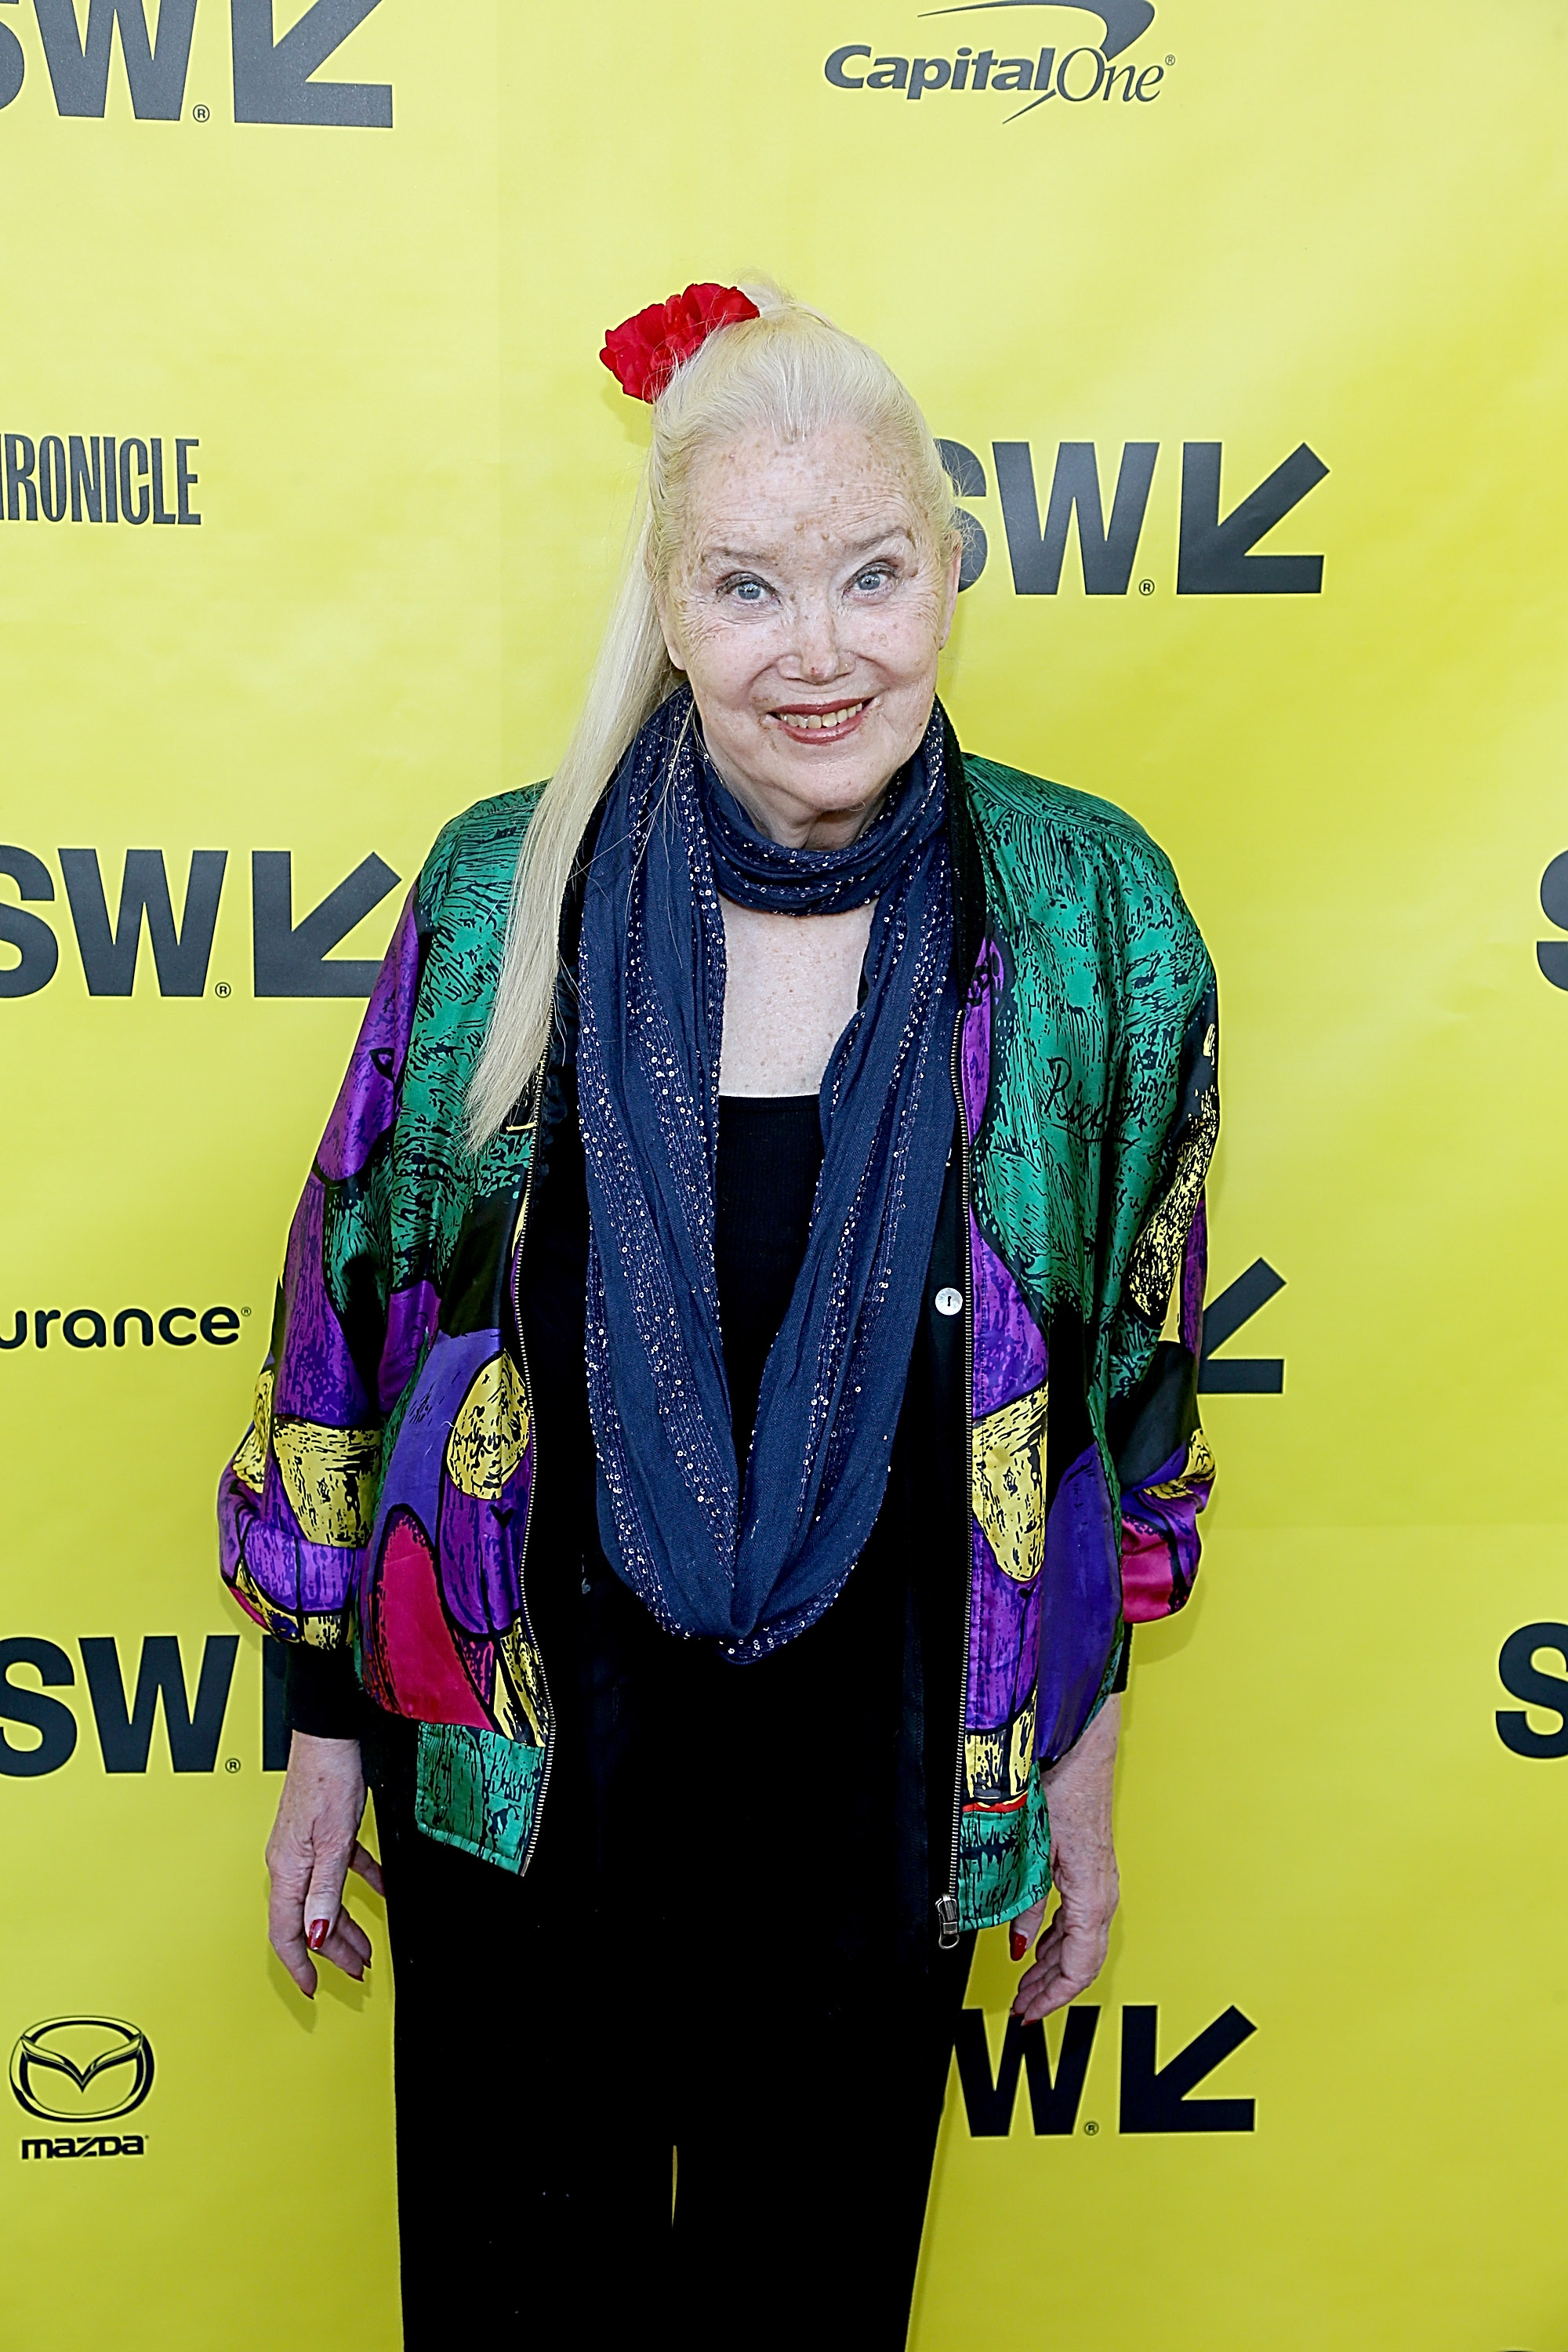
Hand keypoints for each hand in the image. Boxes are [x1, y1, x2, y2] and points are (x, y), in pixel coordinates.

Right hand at [265, 1731, 384, 1997]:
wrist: (328, 1736)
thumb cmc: (326, 1779)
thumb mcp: (333, 1842)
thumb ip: (325, 1890)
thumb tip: (316, 1934)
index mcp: (287, 1870)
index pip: (286, 1932)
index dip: (298, 1965)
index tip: (313, 1989)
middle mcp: (290, 1862)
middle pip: (308, 1919)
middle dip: (331, 1950)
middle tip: (355, 1969)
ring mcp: (304, 1847)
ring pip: (323, 1897)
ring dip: (344, 1922)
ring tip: (366, 1943)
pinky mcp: (320, 1831)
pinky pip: (338, 1867)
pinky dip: (358, 1881)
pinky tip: (378, 1887)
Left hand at [1010, 1694, 1119, 2024]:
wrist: (1084, 1747)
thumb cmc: (1066, 1788)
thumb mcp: (1034, 1850)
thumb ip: (1026, 1900)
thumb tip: (1017, 1943)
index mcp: (1093, 1893)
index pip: (1080, 1965)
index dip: (1055, 1995)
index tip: (1031, 2012)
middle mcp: (1102, 1891)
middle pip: (1081, 1959)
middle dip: (1051, 1988)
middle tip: (1023, 2006)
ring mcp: (1099, 1879)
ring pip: (1079, 1940)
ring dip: (1051, 1965)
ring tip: (1025, 1982)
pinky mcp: (1090, 1866)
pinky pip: (1077, 1918)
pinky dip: (1055, 1939)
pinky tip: (1035, 1942)